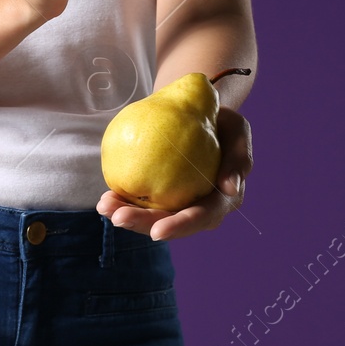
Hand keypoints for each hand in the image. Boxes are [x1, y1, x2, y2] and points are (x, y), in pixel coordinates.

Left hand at [97, 105, 253, 240]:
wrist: (200, 113)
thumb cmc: (222, 122)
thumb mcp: (237, 130)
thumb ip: (239, 157)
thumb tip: (229, 188)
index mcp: (221, 201)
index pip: (201, 217)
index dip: (179, 227)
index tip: (157, 232)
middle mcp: (198, 208)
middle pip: (169, 224)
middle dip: (142, 225)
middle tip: (118, 218)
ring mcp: (176, 204)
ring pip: (150, 217)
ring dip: (126, 216)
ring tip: (105, 207)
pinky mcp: (158, 195)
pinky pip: (139, 201)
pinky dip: (122, 201)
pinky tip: (105, 198)